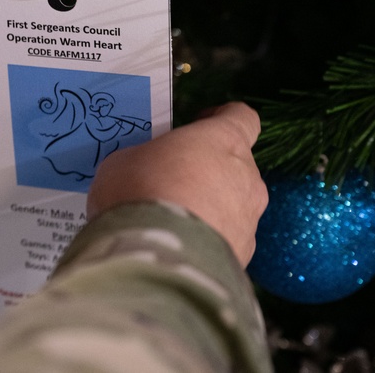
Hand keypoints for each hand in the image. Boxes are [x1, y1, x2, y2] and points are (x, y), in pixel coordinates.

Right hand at [87, 102, 267, 266]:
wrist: (155, 258)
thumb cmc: (139, 192)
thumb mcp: (125, 160)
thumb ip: (146, 158)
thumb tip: (145, 170)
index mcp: (223, 140)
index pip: (242, 117)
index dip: (222, 118)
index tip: (200, 124)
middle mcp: (247, 176)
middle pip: (236, 164)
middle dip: (208, 170)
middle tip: (171, 180)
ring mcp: (250, 219)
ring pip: (233, 205)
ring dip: (208, 208)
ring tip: (170, 222)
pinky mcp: (243, 255)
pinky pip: (225, 240)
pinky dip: (206, 241)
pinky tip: (176, 247)